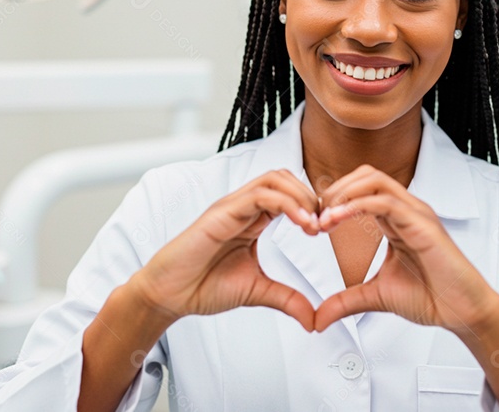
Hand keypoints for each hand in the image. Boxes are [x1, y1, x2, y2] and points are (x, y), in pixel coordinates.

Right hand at [129, 169, 320, 331]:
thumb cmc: (204, 287)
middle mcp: (243, 207)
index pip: (289, 194)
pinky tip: (301, 224)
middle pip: (285, 178)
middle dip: (311, 196)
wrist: (170, 295)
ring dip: (301, 196)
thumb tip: (314, 320)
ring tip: (314, 225)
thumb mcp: (257, 292)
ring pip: (275, 179)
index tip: (327, 232)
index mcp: (252, 219)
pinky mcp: (222, 212)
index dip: (312, 207)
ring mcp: (232, 206)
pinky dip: (286, 203)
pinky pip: (259, 195)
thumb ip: (287, 299)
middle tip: (325, 225)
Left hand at [313, 165, 498, 336]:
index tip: (314, 223)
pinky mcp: (422, 224)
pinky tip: (338, 220)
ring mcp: (415, 213)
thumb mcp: (375, 297)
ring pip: (374, 180)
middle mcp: (406, 210)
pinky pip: (385, 201)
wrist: (463, 313)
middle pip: (365, 175)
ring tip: (324, 218)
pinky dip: (356, 206)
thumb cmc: (432, 298)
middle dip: (335, 190)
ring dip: (343, 194)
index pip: (361, 189)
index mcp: (396, 220)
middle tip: (316, 216)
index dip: (333, 201)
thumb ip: (345, 302)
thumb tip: (318, 318)